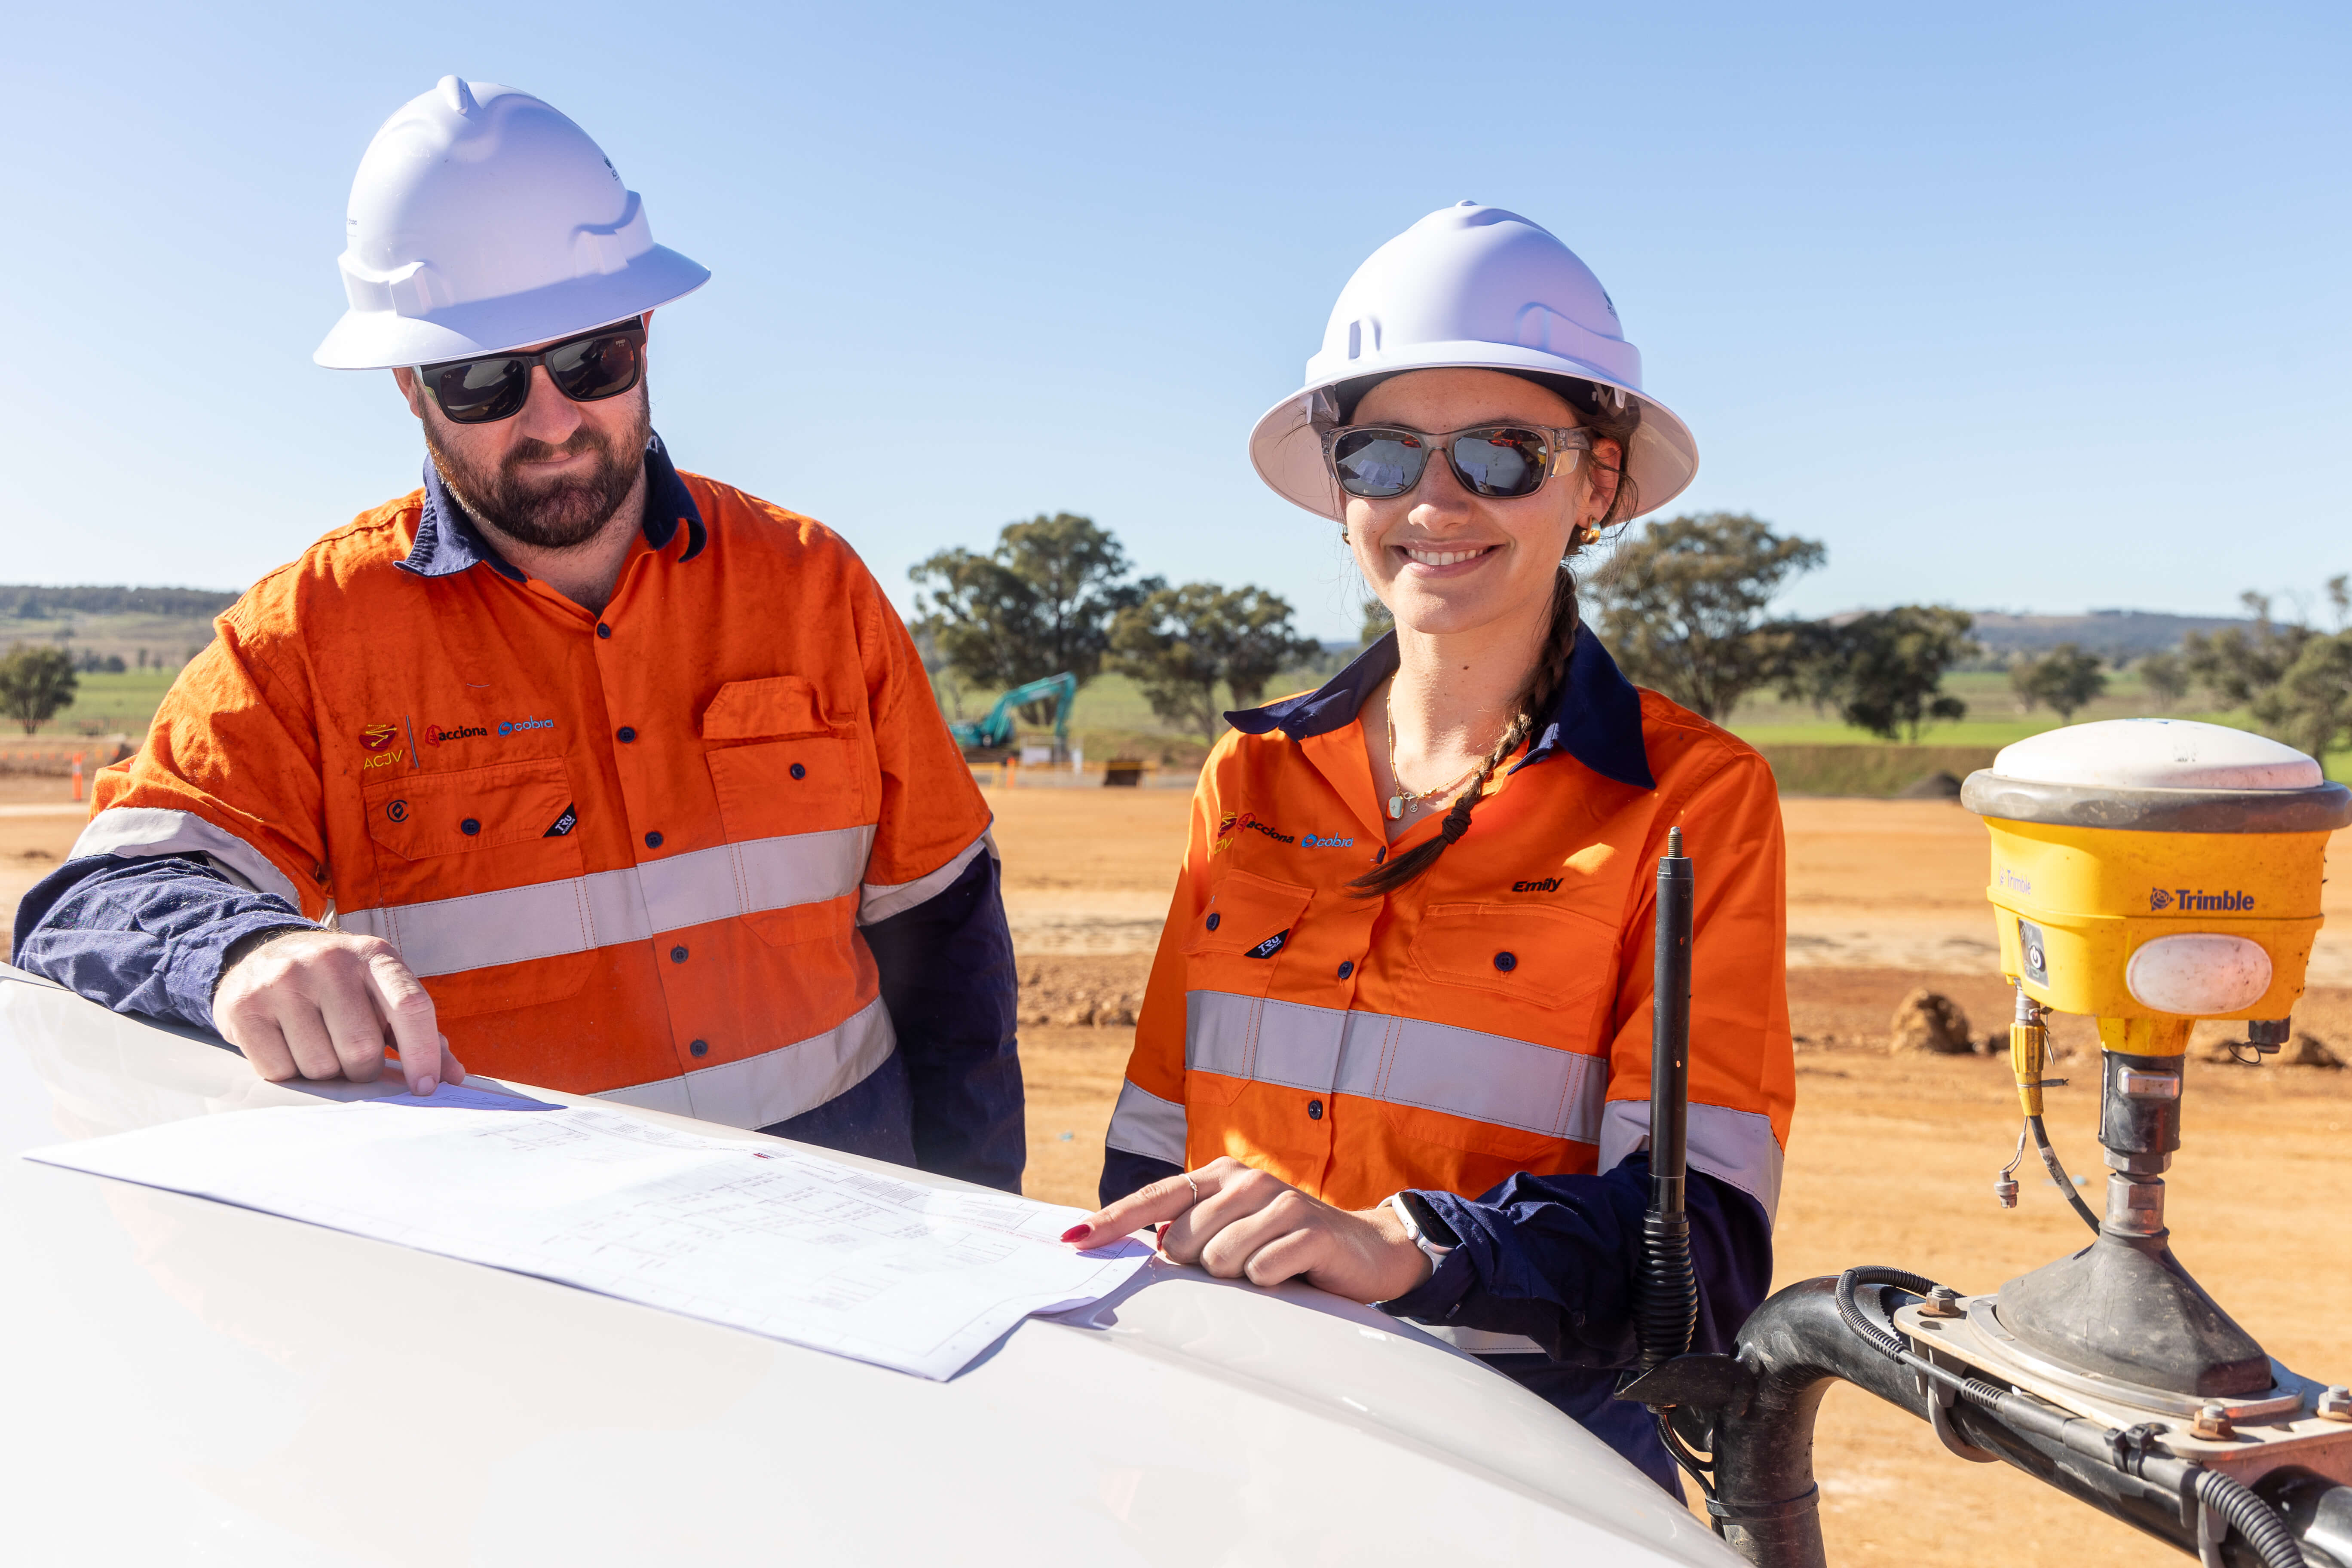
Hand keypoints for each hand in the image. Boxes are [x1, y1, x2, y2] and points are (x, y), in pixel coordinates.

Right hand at [214, 929, 464, 1095]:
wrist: (261, 956)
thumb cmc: (337, 987)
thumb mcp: (380, 994)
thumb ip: (419, 1032)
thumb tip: (453, 1077)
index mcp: (374, 956)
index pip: (411, 1005)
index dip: (423, 1053)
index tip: (425, 1087)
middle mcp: (329, 962)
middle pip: (361, 1048)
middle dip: (364, 1072)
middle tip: (355, 1065)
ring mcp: (283, 981)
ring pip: (320, 1065)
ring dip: (326, 1075)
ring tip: (320, 1050)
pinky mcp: (244, 1007)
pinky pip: (278, 1070)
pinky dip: (289, 1074)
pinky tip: (288, 1049)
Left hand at [1065, 1157, 1430, 1303]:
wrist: (1365, 1249)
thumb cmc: (1287, 1245)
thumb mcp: (1235, 1234)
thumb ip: (1190, 1235)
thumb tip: (1144, 1249)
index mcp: (1219, 1177)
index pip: (1153, 1198)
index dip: (1111, 1221)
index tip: (1072, 1242)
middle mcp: (1245, 1180)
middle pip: (1182, 1240)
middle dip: (1200, 1265)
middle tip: (1239, 1265)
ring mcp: (1279, 1201)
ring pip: (1219, 1258)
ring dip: (1238, 1277)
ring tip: (1266, 1268)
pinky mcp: (1308, 1229)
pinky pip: (1261, 1271)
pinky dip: (1269, 1282)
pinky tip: (1290, 1272)